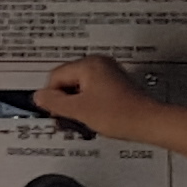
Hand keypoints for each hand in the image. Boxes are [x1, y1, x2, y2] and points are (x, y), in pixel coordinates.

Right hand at [36, 56, 167, 143]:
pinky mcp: (115, 85)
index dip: (52, 97)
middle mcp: (99, 64)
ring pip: (79, 87)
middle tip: (69, 118)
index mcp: (89, 65)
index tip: (57, 113)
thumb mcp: (78, 110)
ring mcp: (108, 73)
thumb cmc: (119, 114)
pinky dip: (88, 104)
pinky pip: (92, 91)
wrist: (148, 123)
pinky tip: (94, 117)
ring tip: (84, 119)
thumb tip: (38, 96)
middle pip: (67, 80)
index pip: (56, 77)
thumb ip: (54, 102)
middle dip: (65, 101)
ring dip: (76, 104)